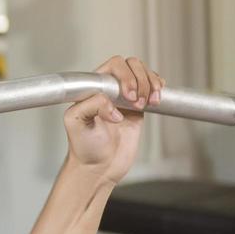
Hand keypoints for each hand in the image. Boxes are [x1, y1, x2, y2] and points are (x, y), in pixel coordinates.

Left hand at [63, 55, 164, 184]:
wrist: (99, 168)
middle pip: (131, 65)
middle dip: (140, 80)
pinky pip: (151, 88)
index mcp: (92, 88)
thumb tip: (114, 106)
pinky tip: (157, 98)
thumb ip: (90, 106)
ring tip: (150, 103)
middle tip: (137, 103)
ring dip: (151, 84)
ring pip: (143, 73)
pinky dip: (158, 88)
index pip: (113, 66)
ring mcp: (124, 98)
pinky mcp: (137, 108)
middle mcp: (108, 90)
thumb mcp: (76, 124)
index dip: (125, 76)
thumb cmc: (84, 148)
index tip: (129, 96)